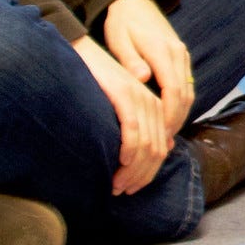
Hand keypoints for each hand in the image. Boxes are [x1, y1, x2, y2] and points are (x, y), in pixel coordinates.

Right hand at [72, 35, 170, 195]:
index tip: (131, 188)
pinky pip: (133, 129)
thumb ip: (143, 126)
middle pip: (156, 151)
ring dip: (132, 170)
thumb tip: (166, 149)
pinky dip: (129, 149)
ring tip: (116, 184)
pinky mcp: (124, 93)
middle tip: (121, 191)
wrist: (79, 53)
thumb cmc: (95, 85)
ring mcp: (140, 97)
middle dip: (140, 176)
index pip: (160, 149)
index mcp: (156, 107)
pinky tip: (120, 162)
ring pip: (146, 145)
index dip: (148, 173)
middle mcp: (153, 103)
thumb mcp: (122, 106)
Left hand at [102, 0, 195, 137]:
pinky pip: (186, 86)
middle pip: (184, 95)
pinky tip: (169, 120)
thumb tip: (142, 78)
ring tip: (165, 137)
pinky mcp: (182, 57)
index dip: (167, 115)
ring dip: (179, 115)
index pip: (172, 90)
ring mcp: (182, 55)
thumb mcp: (119, 39)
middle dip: (175, 121)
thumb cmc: (122, 23)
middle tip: (162, 144)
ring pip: (188, 92)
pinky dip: (180, 105)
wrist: (135, 1)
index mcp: (163, 50)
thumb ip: (130, 60)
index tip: (158, 135)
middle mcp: (178, 53)